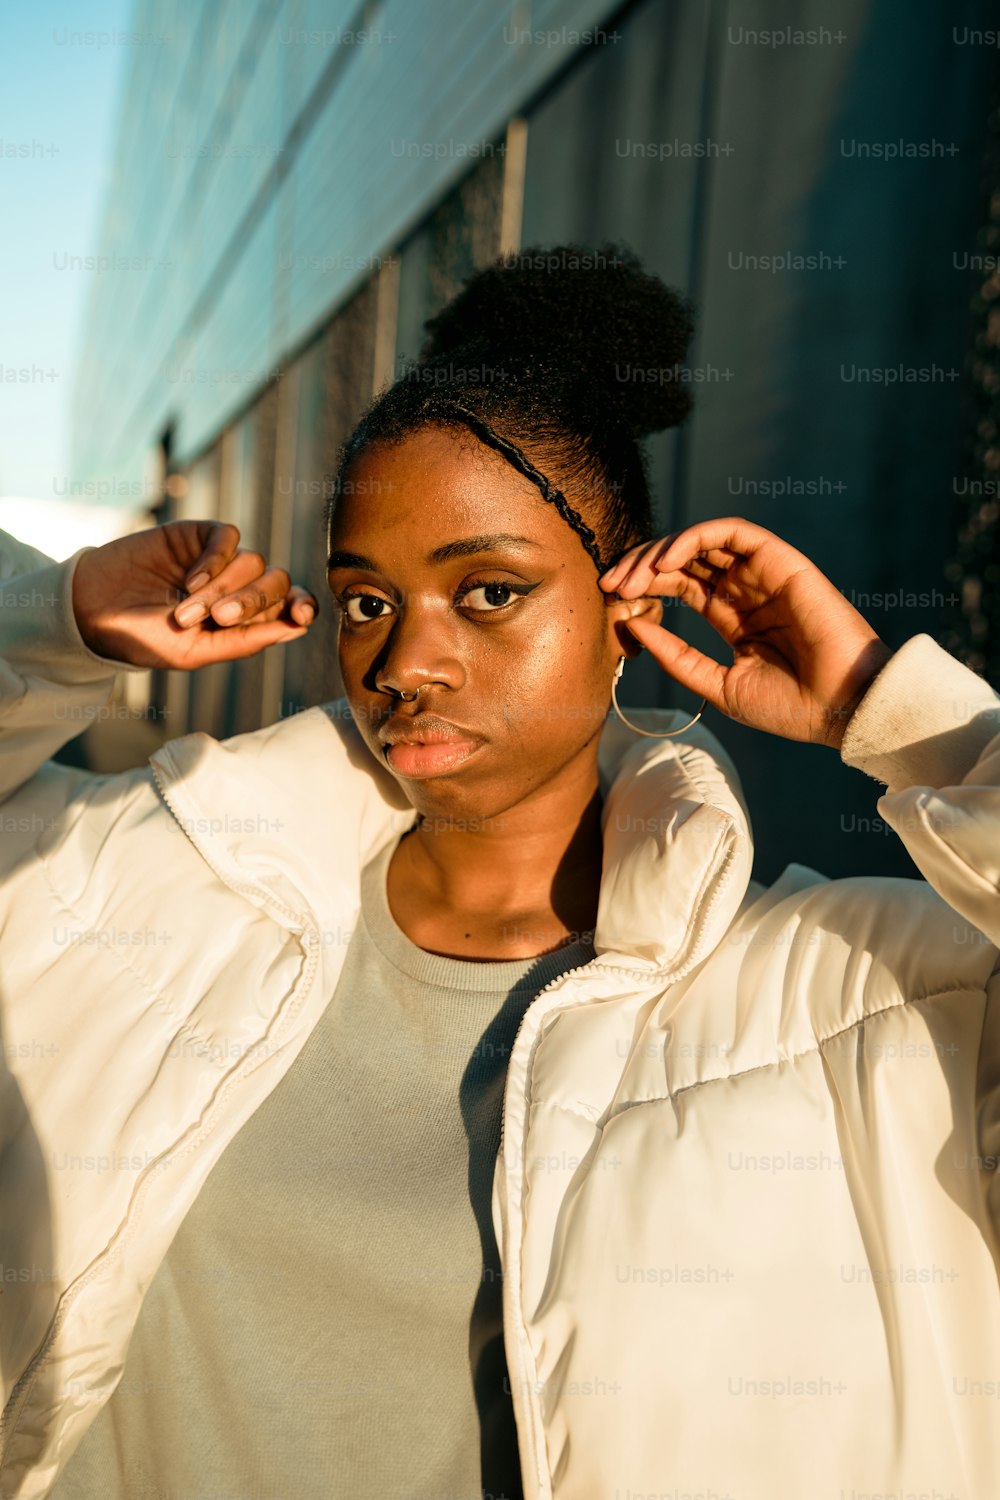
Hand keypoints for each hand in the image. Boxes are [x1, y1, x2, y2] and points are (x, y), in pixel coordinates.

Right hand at [72, 521, 318, 670]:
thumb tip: (298, 629)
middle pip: (276, 582)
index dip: (301, 606)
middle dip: (253, 601)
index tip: (302, 615)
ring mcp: (222, 560)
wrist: (95, 611)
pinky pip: (228, 538)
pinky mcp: (200, 535)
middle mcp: (239, 587)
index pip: (290, 605)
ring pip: (252, 562)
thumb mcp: (196, 652)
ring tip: (184, 610)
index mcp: (246, 619)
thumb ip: (246, 641)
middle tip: (219, 618)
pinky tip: (188, 581)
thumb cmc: (145, 638)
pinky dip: (214, 561)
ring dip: (221, 588)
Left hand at [599, 516, 894, 748]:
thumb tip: (631, 626)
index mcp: (732, 617)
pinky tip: (666, 561)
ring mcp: (763, 574)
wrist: (841, 709)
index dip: (642, 585)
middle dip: (641, 565)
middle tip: (609, 584)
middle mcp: (746, 590)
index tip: (608, 599)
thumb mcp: (717, 685)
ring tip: (632, 575)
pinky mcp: (781, 562)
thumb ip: (676, 656)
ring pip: (702, 542)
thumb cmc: (789, 707)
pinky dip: (695, 537)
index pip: (678, 584)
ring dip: (661, 551)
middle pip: (683, 559)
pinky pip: (732, 533)